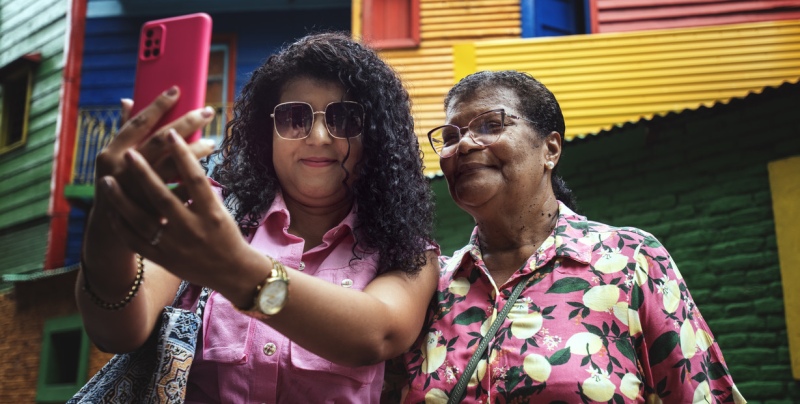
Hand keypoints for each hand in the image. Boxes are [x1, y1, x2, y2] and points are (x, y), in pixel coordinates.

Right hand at [94, 87, 215, 210]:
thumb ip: (123, 131)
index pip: (138, 123)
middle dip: (186, 123)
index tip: (177, 90)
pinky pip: (181, 192)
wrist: (113, 230)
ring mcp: (140, 192)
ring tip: (212, 142)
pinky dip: (193, 180)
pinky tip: (208, 170)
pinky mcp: (155, 210)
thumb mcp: (113, 159)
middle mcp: (124, 171)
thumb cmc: (117, 185)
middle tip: (207, 112)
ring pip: (173, 165)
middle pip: (161, 140)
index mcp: (111, 154)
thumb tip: (128, 100)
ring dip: (195, 151)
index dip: (158, 105)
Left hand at [97, 129, 251, 291]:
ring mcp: (175, 246)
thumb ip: (201, 187)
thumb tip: (183, 154)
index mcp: (212, 213)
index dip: (183, 155)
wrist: (230, 271)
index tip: (171, 133)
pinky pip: (136, 241)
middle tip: (129, 153)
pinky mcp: (163, 259)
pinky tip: (111, 210)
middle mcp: (193, 229)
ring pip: (142, 220)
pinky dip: (122, 226)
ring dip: (122, 199)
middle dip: (144, 174)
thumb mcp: (221, 209)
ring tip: (107, 180)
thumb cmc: (226, 233)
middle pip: (164, 197)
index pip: (195, 179)